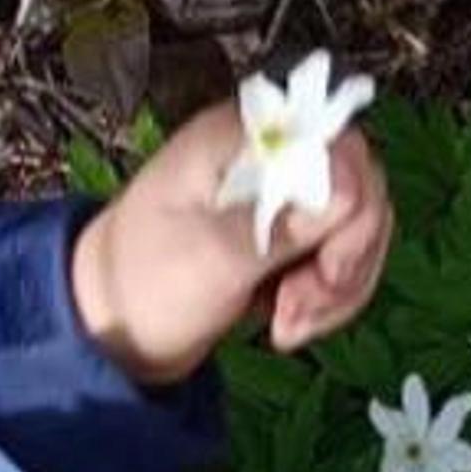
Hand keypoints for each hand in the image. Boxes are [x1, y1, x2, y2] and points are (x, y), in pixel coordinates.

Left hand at [73, 101, 395, 382]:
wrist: (110, 330)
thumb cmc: (142, 285)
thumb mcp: (212, 259)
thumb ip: (283, 224)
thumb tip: (352, 190)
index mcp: (241, 141)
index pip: (338, 146)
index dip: (352, 205)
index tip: (329, 267)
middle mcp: (268, 158)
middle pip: (360, 188)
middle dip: (347, 258)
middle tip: (301, 310)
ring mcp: (279, 198)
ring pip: (357, 230)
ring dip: (338, 288)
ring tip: (288, 327)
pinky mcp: (285, 237)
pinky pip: (339, 259)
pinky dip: (328, 299)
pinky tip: (287, 326)